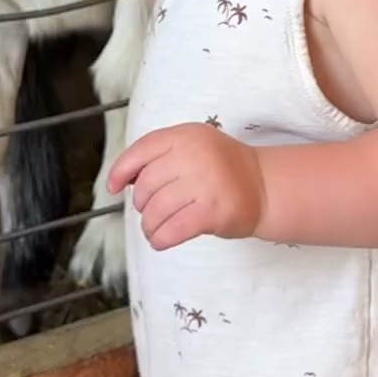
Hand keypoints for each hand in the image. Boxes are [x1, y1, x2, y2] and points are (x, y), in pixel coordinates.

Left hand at [107, 123, 266, 250]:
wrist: (264, 186)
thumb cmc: (221, 169)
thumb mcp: (193, 147)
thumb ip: (160, 156)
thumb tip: (120, 180)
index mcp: (185, 135)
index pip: (141, 151)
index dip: (121, 170)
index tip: (113, 187)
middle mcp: (194, 155)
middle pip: (146, 185)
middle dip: (142, 204)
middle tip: (151, 211)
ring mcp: (204, 183)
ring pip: (155, 211)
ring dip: (149, 226)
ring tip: (154, 229)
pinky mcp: (212, 212)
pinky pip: (172, 230)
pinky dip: (160, 239)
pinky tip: (161, 240)